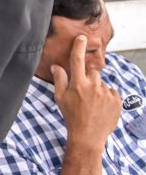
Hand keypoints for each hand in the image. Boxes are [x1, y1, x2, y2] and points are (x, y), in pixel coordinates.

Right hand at [52, 34, 121, 151]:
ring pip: (102, 82)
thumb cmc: (71, 116)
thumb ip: (59, 80)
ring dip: (97, 88)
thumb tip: (56, 66)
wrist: (89, 136)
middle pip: (92, 72)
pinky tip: (101, 106)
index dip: (79, 47)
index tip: (82, 38)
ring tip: (93, 103)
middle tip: (83, 92)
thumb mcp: (60, 98)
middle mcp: (93, 86)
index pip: (77, 60)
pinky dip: (107, 96)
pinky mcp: (117, 101)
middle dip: (88, 78)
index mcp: (78, 84)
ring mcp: (107, 93)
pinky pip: (112, 91)